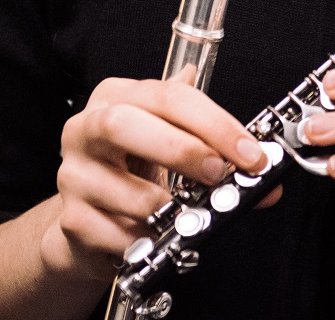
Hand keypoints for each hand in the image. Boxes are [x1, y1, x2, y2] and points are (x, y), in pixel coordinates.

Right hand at [41, 68, 271, 280]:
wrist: (91, 215)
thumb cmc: (135, 168)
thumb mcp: (173, 142)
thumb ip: (215, 146)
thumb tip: (264, 169)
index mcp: (116, 97)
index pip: (168, 97)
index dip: (214, 123)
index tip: (249, 151)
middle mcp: (86, 129)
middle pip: (124, 126)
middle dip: (181, 150)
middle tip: (219, 174)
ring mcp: (72, 174)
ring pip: (122, 189)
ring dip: (168, 208)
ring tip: (189, 215)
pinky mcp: (71, 218)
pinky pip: (116, 232)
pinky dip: (147, 237)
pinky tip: (158, 235)